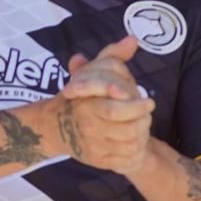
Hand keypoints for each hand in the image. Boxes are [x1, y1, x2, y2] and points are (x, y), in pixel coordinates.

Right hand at [57, 39, 154, 173]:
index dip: (137, 108)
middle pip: (128, 130)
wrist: (52, 127)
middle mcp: (89, 128)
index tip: (149, 102)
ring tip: (142, 128)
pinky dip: (134, 153)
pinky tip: (134, 143)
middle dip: (143, 123)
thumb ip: (112, 55)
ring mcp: (93, 146)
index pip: (117, 110)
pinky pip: (124, 160)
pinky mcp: (97, 161)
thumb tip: (132, 39)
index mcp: (88, 107)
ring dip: (141, 137)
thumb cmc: (78, 97)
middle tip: (147, 116)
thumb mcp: (91, 72)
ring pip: (129, 146)